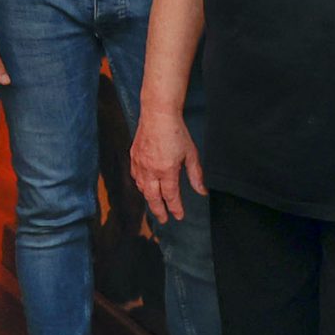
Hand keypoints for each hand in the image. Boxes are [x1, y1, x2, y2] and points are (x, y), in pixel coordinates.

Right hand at [128, 109, 203, 224]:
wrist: (158, 114)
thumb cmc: (176, 132)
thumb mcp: (191, 154)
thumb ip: (195, 175)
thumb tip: (201, 191)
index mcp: (167, 171)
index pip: (171, 196)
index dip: (175, 208)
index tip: (179, 216)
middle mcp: (151, 170)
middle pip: (153, 197)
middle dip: (158, 210)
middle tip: (163, 220)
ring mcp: (140, 164)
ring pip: (142, 188)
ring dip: (149, 198)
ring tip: (155, 204)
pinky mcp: (134, 157)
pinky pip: (135, 176)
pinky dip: (140, 185)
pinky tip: (144, 186)